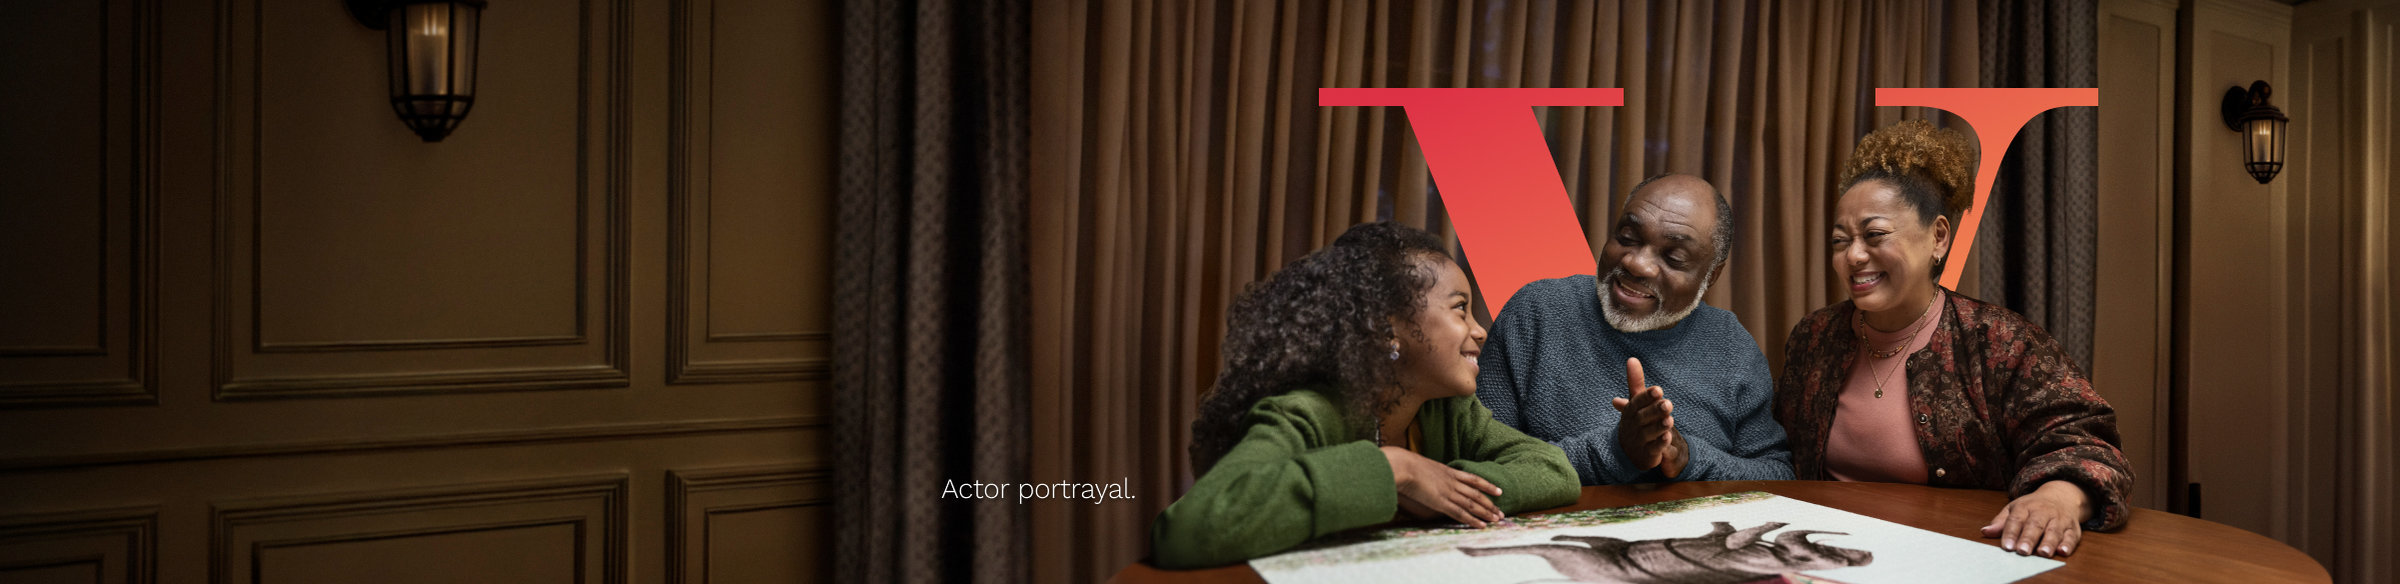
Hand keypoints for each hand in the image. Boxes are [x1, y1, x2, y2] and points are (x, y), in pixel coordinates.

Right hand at [1384, 446, 1504, 527]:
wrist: (1402, 466)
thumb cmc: (1405, 464)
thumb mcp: (1421, 465)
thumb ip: (1427, 471)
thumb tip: (1424, 474)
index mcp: (1448, 471)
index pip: (1473, 479)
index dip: (1487, 485)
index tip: (1498, 491)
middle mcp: (1452, 482)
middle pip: (1476, 494)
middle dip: (1490, 504)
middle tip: (1501, 512)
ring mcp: (1448, 492)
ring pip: (1472, 504)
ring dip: (1486, 513)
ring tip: (1497, 520)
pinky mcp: (1441, 502)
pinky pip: (1460, 513)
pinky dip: (1472, 520)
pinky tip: (1481, 525)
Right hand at [1611, 358, 1687, 476]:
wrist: (1629, 451)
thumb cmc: (1636, 421)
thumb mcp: (1635, 402)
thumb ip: (1636, 382)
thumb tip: (1632, 359)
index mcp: (1630, 411)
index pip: (1637, 402)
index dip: (1647, 396)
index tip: (1658, 390)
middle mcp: (1633, 425)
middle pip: (1643, 417)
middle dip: (1655, 410)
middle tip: (1668, 404)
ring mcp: (1639, 440)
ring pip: (1649, 433)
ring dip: (1659, 426)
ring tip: (1669, 420)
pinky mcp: (1647, 454)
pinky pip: (1653, 449)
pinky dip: (1660, 444)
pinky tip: (1667, 437)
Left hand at [1981, 480, 2092, 557]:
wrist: (2061, 496)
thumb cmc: (2033, 506)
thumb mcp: (2014, 509)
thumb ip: (2000, 522)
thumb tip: (1984, 531)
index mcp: (2025, 507)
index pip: (2016, 520)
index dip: (2010, 533)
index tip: (2006, 547)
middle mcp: (2043, 512)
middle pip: (2035, 525)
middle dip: (2028, 538)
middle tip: (2022, 551)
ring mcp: (2059, 520)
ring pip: (2054, 531)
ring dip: (2049, 542)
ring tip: (2043, 553)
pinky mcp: (2073, 528)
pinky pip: (2072, 536)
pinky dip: (2068, 544)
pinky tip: (2063, 551)